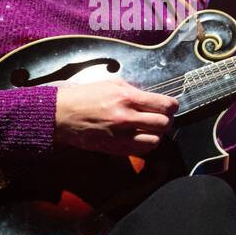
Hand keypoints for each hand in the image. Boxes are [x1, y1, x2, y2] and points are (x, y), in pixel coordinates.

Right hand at [54, 78, 178, 156]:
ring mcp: (121, 136)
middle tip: (163, 117)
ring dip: (157, 134)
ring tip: (151, 129)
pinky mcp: (115, 148)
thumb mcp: (111, 83)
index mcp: (127, 97)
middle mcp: (126, 117)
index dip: (173, 106)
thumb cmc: (84, 96)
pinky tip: (140, 137)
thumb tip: (152, 98)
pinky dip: (145, 144)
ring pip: (155, 140)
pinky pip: (141, 151)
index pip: (164, 105)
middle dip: (167, 120)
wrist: (62, 114)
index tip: (171, 106)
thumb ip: (134, 90)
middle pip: (163, 124)